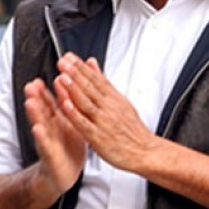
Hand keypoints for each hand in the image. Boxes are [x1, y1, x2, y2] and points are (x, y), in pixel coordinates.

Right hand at [24, 78, 85, 195]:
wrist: (63, 174)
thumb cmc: (69, 147)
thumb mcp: (71, 122)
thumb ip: (68, 105)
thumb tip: (70, 85)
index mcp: (58, 120)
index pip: (51, 101)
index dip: (47, 89)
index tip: (42, 76)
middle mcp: (51, 128)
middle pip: (42, 110)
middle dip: (36, 97)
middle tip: (31, 85)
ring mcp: (49, 141)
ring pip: (41, 124)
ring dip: (35, 113)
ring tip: (30, 102)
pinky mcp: (50, 155)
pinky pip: (46, 144)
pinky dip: (41, 137)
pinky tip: (37, 129)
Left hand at [53, 52, 157, 172]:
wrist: (145, 151)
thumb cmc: (133, 130)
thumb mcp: (121, 100)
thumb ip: (103, 82)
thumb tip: (92, 64)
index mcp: (113, 98)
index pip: (96, 78)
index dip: (81, 67)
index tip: (70, 57)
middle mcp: (108, 107)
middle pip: (90, 87)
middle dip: (75, 73)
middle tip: (63, 62)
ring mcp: (103, 122)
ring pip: (86, 102)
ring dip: (73, 89)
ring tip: (63, 78)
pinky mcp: (98, 137)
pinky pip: (84, 124)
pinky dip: (75, 114)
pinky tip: (66, 106)